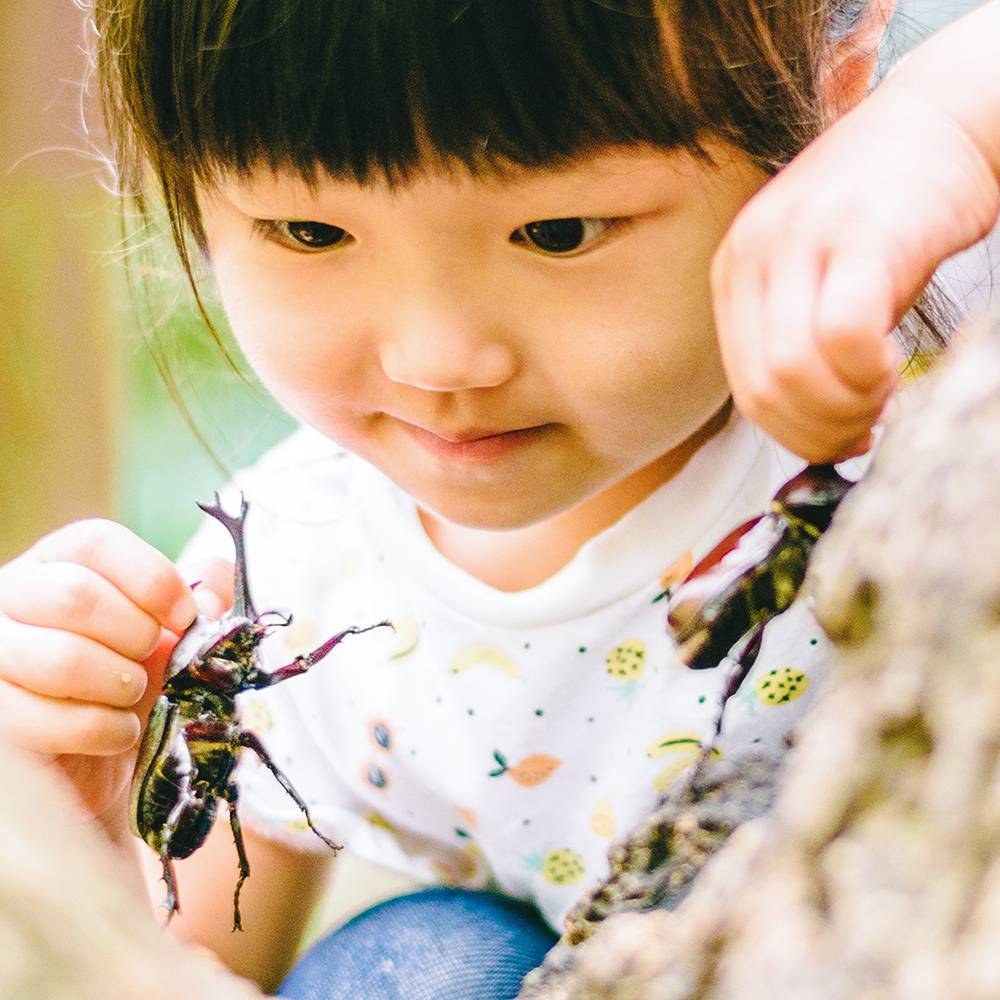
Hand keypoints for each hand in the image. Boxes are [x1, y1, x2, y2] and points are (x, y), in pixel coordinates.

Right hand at [0, 519, 232, 838]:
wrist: (98, 772)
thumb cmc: (132, 690)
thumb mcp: (173, 639)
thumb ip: (201, 603)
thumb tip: (214, 585)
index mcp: (58, 565)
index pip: (95, 543)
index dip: (151, 578)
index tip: (185, 615)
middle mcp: (10, 598)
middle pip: (75, 595)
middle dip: (136, 636)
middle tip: (153, 661)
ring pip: (62, 658)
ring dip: (119, 685)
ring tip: (135, 696)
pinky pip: (44, 719)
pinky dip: (101, 729)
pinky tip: (119, 732)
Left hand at [712, 78, 999, 462]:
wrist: (940, 118)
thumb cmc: (884, 215)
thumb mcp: (816, 279)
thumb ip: (800, 344)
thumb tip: (816, 431)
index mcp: (733, 273)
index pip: (744, 387)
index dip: (794, 434)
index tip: (838, 441)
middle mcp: (752, 255)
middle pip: (763, 389)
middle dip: (818, 432)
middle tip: (864, 428)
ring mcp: (799, 239)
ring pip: (793, 372)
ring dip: (844, 409)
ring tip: (880, 395)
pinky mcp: (856, 232)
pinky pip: (843, 333)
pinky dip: (866, 373)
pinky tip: (890, 368)